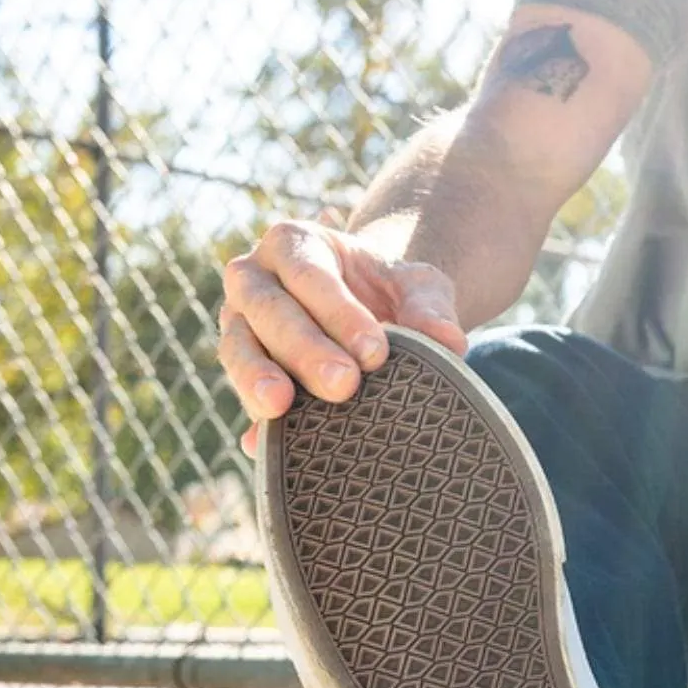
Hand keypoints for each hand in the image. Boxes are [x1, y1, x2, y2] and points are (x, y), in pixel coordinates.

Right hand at [218, 218, 468, 457]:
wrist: (374, 308)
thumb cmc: (392, 289)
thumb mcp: (419, 286)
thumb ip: (431, 308)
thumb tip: (448, 342)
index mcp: (294, 243)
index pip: (309, 274)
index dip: (338, 312)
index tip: (375, 353)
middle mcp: (254, 277)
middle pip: (270, 310)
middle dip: (305, 349)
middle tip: (343, 386)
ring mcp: (239, 323)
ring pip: (238, 347)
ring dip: (257, 378)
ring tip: (279, 408)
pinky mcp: (242, 369)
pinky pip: (241, 394)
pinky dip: (252, 420)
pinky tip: (261, 444)